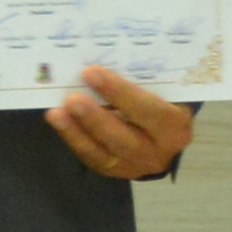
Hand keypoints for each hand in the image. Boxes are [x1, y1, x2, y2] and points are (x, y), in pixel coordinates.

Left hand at [47, 67, 194, 179]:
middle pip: (125, 138)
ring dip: (77, 133)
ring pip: (104, 154)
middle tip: (71, 98)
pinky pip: (93, 158)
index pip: (147, 110)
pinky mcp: (117, 171)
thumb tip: (102, 59)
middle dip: (95, 118)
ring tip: (55, 114)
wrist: (168, 133)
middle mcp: (160, 150)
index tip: (91, 72)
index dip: (119, 92)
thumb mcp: (163, 89)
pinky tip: (60, 122)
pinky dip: (75, 140)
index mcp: (176, 125)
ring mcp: (137, 166)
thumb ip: (142, 79)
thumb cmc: (163, 100)